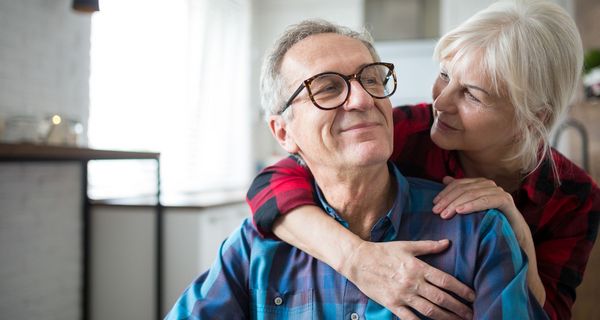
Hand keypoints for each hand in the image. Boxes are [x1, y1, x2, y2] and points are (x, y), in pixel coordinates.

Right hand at [342, 239, 474, 319]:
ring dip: (446, 317)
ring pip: (429, 310)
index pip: (445, 281)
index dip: (461, 290)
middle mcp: (412, 282)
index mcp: (418, 267)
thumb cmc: (383, 251)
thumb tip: (447, 243)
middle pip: (441, 298)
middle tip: (471, 313)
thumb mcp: (406, 245)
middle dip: (459, 308)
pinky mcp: (392, 304)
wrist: (358, 261)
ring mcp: (402, 295)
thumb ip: (428, 246)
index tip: (472, 296)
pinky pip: (410, 318)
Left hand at [432, 177, 529, 244]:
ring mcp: (498, 191)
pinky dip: (472, 205)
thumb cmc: (490, 221)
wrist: (514, 236)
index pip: (458, 184)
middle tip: (436, 211)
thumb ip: (460, 193)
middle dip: (448, 200)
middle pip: (464, 189)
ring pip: (472, 194)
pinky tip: (460, 211)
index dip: (445, 193)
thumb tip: (445, 179)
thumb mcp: (471, 208)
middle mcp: (489, 185)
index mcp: (479, 184)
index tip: (434, 204)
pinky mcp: (505, 201)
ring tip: (445, 214)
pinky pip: (486, 201)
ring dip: (456, 204)